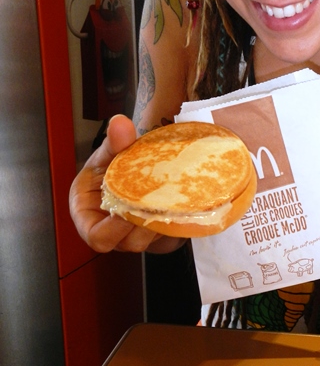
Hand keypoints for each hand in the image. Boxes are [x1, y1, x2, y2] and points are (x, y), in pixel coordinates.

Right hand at [69, 115, 180, 253]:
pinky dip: (178, 222)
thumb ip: (113, 142)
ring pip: (153, 241)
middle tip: (160, 199)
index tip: (130, 207)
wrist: (132, 171)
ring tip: (174, 198)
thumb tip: (119, 123)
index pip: (97, 238)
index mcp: (88, 215)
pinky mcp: (157, 236)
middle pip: (130, 243)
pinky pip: (169, 237)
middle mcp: (112, 232)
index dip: (115, 229)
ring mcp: (135, 236)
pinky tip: (184, 202)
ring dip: (164, 221)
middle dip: (146, 223)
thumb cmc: (111, 167)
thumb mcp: (109, 153)